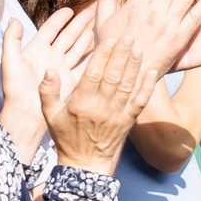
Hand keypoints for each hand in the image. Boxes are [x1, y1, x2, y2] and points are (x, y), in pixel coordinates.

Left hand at [0, 7, 86, 164]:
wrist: (26, 115)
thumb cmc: (16, 89)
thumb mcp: (11, 62)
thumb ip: (11, 40)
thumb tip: (14, 19)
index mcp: (37, 50)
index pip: (51, 29)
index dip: (60, 19)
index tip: (70, 10)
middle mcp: (51, 57)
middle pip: (68, 36)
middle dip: (80, 23)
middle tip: (93, 11)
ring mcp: (63, 69)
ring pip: (79, 48)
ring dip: (89, 37)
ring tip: (101, 27)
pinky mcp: (72, 81)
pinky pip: (85, 65)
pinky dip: (94, 57)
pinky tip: (104, 49)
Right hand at [44, 32, 158, 175]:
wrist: (86, 163)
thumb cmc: (66, 137)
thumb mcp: (50, 115)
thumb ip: (48, 92)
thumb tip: (49, 71)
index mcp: (81, 104)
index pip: (93, 74)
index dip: (103, 56)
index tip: (109, 40)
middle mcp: (101, 108)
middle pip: (113, 76)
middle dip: (122, 55)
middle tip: (129, 37)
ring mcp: (117, 115)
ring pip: (128, 86)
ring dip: (134, 66)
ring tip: (139, 48)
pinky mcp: (129, 121)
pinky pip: (140, 101)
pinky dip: (147, 86)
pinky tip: (152, 72)